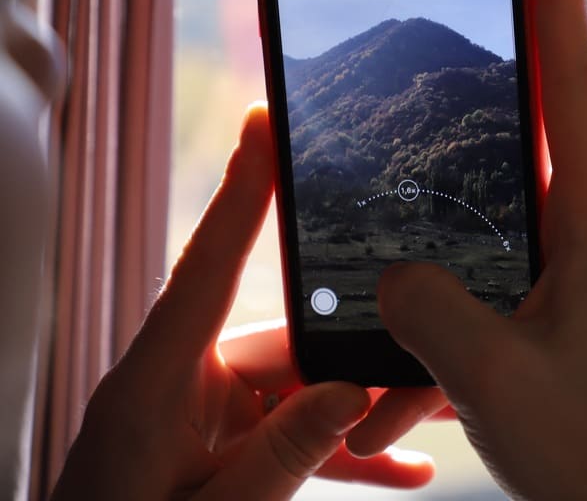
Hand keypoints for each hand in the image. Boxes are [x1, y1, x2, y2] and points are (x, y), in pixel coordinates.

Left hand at [51, 105, 440, 500]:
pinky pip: (294, 437)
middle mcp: (184, 388)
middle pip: (290, 344)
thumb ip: (279, 456)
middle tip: (425, 367)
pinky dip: (343, 453)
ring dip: (362, 415)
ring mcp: (206, 420)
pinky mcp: (224, 450)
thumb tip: (348, 395)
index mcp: (155, 387)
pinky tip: (404, 469)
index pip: (207, 268)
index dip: (242, 192)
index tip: (267, 123)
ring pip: (305, 393)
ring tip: (428, 423)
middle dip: (359, 359)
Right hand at [347, 0, 586, 499]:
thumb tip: (391, 271)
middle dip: (534, 25)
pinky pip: (512, 224)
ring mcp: (584, 257)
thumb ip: (431, 312)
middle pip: (558, 101)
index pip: (576, 85)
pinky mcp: (563, 292)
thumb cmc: (586, 446)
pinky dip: (479, 201)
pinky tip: (442, 204)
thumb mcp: (496, 378)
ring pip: (531, 163)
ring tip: (465, 62)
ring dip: (504, 111)